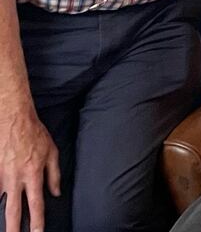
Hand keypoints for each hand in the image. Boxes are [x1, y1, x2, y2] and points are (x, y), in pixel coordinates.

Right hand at [0, 109, 59, 231]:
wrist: (13, 120)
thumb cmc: (35, 135)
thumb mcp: (51, 151)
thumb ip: (54, 174)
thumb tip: (55, 193)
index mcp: (33, 174)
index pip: (36, 204)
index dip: (37, 221)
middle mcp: (16, 179)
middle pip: (13, 210)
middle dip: (14, 228)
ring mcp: (2, 176)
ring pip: (1, 203)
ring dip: (2, 218)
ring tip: (7, 229)